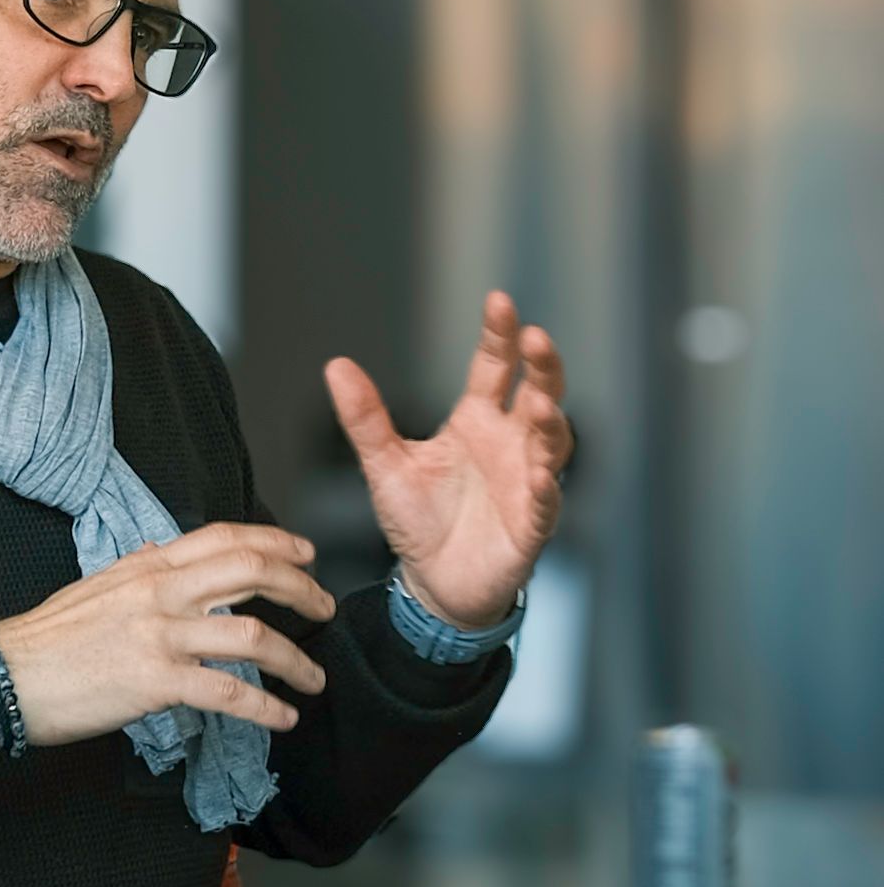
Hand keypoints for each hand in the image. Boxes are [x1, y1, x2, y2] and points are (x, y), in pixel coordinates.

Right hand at [0, 523, 335, 750]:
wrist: (5, 677)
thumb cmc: (45, 639)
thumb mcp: (95, 587)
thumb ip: (137, 572)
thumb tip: (160, 556)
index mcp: (147, 567)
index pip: (224, 538)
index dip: (274, 541)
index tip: (304, 554)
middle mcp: (159, 593)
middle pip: (250, 572)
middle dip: (300, 588)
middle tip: (323, 607)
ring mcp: (159, 636)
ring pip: (251, 636)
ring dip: (295, 659)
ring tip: (314, 677)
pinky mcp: (155, 682)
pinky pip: (227, 693)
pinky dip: (265, 709)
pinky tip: (282, 719)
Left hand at [323, 289, 573, 629]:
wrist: (433, 584)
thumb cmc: (418, 519)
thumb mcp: (384, 464)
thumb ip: (365, 417)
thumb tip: (336, 365)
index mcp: (477, 420)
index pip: (495, 366)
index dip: (500, 335)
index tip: (499, 301)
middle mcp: (510, 443)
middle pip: (538, 392)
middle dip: (542, 366)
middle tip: (535, 338)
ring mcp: (527, 482)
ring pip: (551, 443)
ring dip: (548, 422)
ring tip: (538, 403)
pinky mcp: (531, 525)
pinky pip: (545, 503)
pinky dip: (544, 488)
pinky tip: (539, 476)